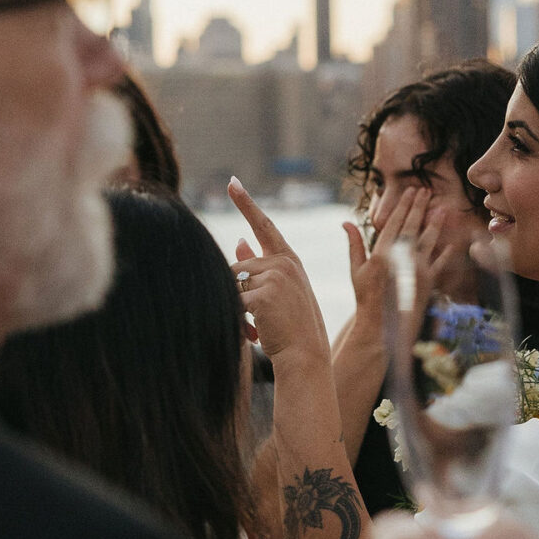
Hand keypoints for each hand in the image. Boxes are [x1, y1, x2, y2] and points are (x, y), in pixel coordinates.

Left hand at [228, 180, 328, 373]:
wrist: (306, 356)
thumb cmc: (293, 328)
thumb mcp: (280, 294)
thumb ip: (259, 267)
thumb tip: (237, 241)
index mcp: (289, 260)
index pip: (263, 225)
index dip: (246, 203)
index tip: (233, 182)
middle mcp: (283, 262)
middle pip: (237, 267)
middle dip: (236, 295)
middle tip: (253, 321)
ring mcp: (274, 276)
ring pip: (232, 283)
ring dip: (236, 308)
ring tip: (255, 329)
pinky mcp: (263, 293)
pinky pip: (233, 301)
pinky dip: (237, 321)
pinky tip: (253, 334)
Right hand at [342, 184, 442, 324]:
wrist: (381, 324)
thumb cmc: (366, 296)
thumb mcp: (356, 269)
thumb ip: (354, 244)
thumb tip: (346, 222)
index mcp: (382, 253)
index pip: (395, 222)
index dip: (404, 205)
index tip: (412, 191)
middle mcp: (400, 258)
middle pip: (413, 226)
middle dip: (420, 206)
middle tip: (427, 190)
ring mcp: (416, 269)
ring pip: (428, 240)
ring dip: (435, 223)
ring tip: (442, 208)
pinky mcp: (428, 281)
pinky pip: (440, 263)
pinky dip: (446, 253)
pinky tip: (451, 243)